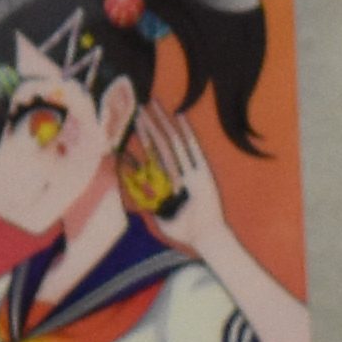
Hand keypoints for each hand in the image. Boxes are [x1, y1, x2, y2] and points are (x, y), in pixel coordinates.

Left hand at [122, 94, 239, 270]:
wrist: (205, 237)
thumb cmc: (185, 230)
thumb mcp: (160, 217)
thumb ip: (150, 206)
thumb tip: (135, 199)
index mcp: (171, 178)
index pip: (154, 153)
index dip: (145, 137)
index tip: (135, 121)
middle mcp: (180, 169)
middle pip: (162, 142)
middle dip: (152, 124)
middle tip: (141, 105)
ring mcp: (191, 168)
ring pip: (173, 141)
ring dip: (164, 123)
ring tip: (154, 105)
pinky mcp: (202, 171)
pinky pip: (193, 150)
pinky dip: (187, 133)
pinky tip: (179, 117)